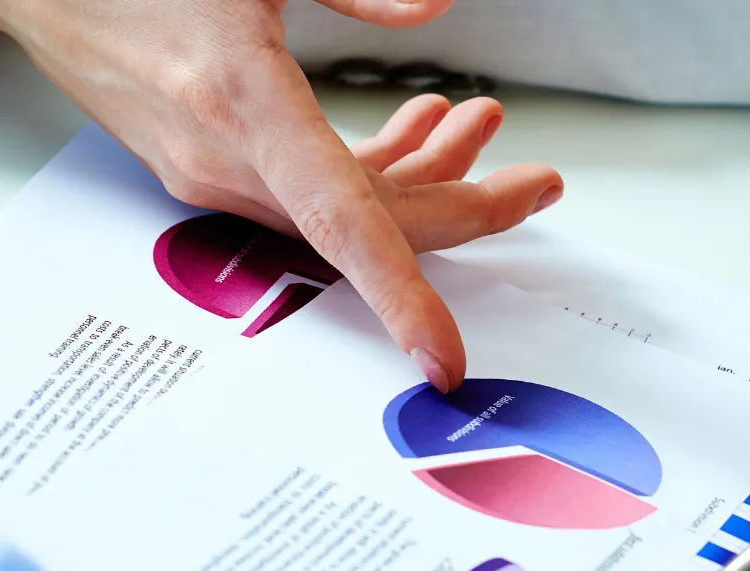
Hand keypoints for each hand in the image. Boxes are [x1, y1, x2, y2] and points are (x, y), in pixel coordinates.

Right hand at [0, 0, 562, 392]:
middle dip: (468, 206)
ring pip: (348, 213)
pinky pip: (311, 195)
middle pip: (374, 225)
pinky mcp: (212, 167)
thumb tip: (435, 12)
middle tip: (537, 181)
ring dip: (422, 179)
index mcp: (242, 102)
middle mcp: (229, 161)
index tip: (443, 357)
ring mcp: (218, 174)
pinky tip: (414, 126)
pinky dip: (370, 172)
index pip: (346, 226)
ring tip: (479, 128)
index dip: (403, 298)